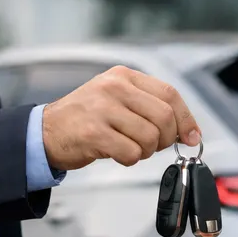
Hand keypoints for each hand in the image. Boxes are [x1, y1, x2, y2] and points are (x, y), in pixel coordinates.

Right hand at [42, 65, 200, 169]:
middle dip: (166, 139)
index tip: (192, 137)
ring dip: (145, 151)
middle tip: (153, 146)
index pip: (169, 94)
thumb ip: (150, 108)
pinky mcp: (94, 132)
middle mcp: (114, 87)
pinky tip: (116, 153)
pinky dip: (129, 160)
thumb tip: (189, 131)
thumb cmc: (85, 118)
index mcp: (123, 76)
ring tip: (128, 147)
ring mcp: (103, 109)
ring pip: (150, 137)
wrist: (45, 131)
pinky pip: (131, 153)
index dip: (186, 119)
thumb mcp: (117, 100)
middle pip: (164, 117)